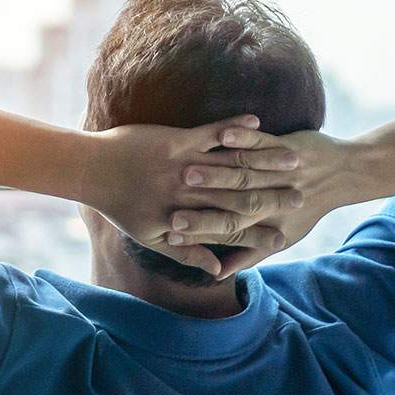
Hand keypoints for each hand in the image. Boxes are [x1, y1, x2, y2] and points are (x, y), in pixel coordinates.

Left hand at [84, 115, 303, 275]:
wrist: (91, 170)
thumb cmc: (120, 206)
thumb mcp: (152, 238)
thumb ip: (187, 255)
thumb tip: (216, 272)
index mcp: (185, 221)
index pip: (231, 231)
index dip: (260, 233)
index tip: (287, 235)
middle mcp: (188, 196)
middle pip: (239, 199)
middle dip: (273, 198)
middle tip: (303, 195)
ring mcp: (183, 167)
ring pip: (231, 166)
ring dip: (263, 162)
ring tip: (293, 160)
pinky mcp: (175, 141)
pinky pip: (210, 134)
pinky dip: (234, 128)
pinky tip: (256, 121)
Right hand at [167, 128, 355, 276]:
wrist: (345, 174)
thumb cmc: (306, 208)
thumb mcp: (282, 235)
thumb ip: (247, 254)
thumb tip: (219, 274)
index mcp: (269, 223)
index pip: (229, 231)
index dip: (199, 232)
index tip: (171, 233)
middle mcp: (274, 200)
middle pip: (231, 204)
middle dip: (200, 205)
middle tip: (171, 210)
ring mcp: (280, 172)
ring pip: (243, 173)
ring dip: (214, 172)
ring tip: (186, 171)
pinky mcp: (286, 146)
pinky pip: (261, 140)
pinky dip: (243, 136)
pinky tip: (223, 134)